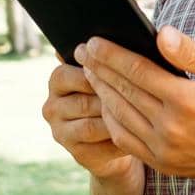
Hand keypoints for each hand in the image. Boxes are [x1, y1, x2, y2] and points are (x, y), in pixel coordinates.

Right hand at [42, 51, 142, 185]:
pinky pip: (100, 147)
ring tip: (143, 116)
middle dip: (112, 101)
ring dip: (117, 122)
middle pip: (83, 102)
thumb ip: (106, 59)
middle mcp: (52, 106)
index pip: (69, 73)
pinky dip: (121, 140)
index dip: (97, 75)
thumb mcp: (111, 74)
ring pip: (92, 126)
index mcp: (58, 80)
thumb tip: (111, 40)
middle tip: (141, 98)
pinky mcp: (76, 153)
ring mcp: (61, 132)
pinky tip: (139, 134)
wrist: (117, 136)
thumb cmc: (117, 95)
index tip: (124, 73)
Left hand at [74, 27, 194, 194]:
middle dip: (99, 68)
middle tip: (81, 51)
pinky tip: (106, 102)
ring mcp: (164, 150)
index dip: (112, 54)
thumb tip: (161, 33)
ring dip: (100, 92)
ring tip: (90, 72)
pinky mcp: (162, 164)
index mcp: (188, 101)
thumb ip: (192, 54)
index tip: (94, 40)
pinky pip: (125, 139)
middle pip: (123, 91)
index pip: (138, 71)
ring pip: (119, 115)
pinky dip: (111, 119)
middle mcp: (172, 128)